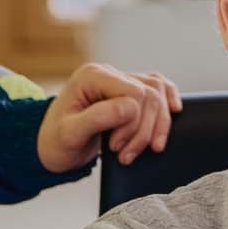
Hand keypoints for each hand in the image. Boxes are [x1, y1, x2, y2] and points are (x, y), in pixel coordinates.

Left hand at [37, 63, 182, 173]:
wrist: (51, 147)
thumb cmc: (55, 142)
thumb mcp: (69, 134)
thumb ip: (98, 118)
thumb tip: (131, 108)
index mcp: (92, 76)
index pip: (133, 92)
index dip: (133, 123)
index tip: (116, 147)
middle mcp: (108, 73)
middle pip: (149, 93)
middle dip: (143, 129)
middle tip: (124, 155)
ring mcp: (120, 80)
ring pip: (157, 91)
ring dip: (157, 124)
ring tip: (144, 149)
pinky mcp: (129, 92)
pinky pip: (158, 88)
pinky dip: (169, 101)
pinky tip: (176, 111)